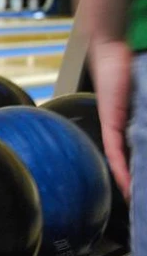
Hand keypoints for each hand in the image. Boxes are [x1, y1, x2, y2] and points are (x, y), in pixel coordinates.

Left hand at [89, 39, 132, 199]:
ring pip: (124, 161)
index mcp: (134, 124)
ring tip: (137, 201)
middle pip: (132, 161)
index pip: (139, 154)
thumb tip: (145, 135)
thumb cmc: (132, 69)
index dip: (143, 173)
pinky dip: (121, 168)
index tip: (146, 192)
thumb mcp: (145, 100)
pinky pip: (115, 150)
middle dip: (139, 183)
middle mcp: (124, 128)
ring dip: (130, 181)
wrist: (113, 51)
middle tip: (143, 204)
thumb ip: (145, 116)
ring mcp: (116, 126)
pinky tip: (126, 184)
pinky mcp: (111, 122)